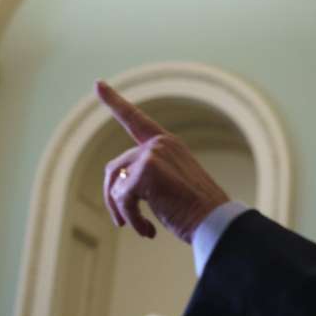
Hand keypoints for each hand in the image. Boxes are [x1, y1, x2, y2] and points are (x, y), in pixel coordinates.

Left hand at [96, 81, 229, 241]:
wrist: (216, 222)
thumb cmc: (197, 211)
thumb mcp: (172, 185)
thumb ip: (146, 175)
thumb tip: (114, 187)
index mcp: (168, 144)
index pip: (135, 119)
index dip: (114, 102)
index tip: (98, 84)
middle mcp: (159, 144)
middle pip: (115, 168)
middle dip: (113, 197)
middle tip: (121, 222)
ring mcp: (153, 154)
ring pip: (115, 184)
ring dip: (121, 210)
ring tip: (138, 227)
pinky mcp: (147, 171)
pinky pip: (123, 199)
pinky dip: (132, 219)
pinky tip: (149, 231)